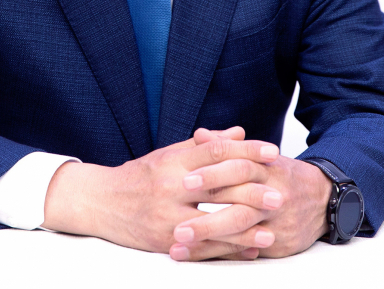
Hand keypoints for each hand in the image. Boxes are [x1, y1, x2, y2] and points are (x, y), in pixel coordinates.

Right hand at [42, 127, 278, 258]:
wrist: (102, 202)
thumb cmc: (140, 175)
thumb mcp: (169, 153)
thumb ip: (205, 145)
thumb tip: (239, 132)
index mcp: (174, 161)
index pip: (216, 151)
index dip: (245, 149)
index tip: (271, 150)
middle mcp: (172, 187)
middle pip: (219, 187)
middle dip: (253, 191)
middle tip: (281, 194)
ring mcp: (168, 217)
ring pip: (214, 222)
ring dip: (246, 228)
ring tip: (272, 229)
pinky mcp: (165, 241)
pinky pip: (203, 248)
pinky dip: (229, 249)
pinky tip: (249, 248)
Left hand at [170, 128, 330, 259]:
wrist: (323, 198)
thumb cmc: (280, 174)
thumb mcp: (258, 155)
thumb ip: (226, 146)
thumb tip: (199, 134)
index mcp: (264, 168)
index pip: (237, 168)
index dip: (211, 173)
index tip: (184, 180)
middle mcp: (272, 195)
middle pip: (239, 207)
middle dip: (208, 219)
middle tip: (177, 226)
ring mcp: (276, 222)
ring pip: (242, 233)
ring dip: (210, 241)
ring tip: (180, 245)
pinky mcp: (279, 244)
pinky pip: (248, 250)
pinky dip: (222, 253)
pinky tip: (198, 256)